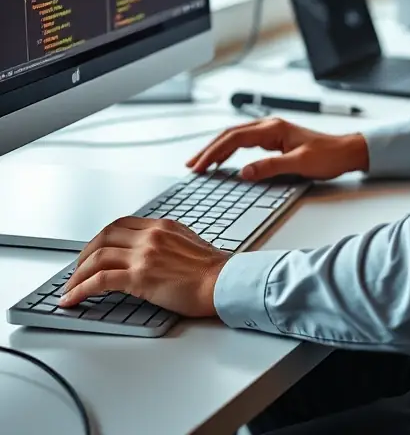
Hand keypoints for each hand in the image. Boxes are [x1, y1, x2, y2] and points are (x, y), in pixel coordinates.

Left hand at [59, 217, 229, 315]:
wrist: (224, 282)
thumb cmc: (212, 270)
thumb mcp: (188, 243)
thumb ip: (167, 242)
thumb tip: (151, 254)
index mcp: (162, 226)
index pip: (121, 224)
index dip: (101, 238)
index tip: (94, 251)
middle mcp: (150, 236)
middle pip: (104, 237)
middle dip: (84, 254)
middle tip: (77, 270)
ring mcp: (144, 255)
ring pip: (97, 258)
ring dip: (78, 275)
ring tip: (70, 289)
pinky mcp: (140, 277)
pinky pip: (99, 281)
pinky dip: (80, 290)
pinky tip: (72, 300)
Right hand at [185, 118, 369, 181]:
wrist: (347, 152)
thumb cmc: (328, 156)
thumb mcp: (299, 164)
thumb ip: (270, 167)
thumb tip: (244, 172)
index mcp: (273, 128)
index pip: (235, 138)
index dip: (214, 152)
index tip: (199, 165)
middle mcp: (270, 127)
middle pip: (230, 135)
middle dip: (209, 149)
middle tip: (191, 165)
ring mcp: (272, 132)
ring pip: (236, 137)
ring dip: (217, 149)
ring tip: (201, 162)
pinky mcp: (275, 140)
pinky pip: (245, 143)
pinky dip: (230, 151)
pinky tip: (223, 160)